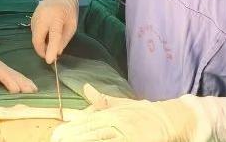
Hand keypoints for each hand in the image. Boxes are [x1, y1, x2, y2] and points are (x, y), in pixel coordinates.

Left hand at [0, 52, 37, 94]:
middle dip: (22, 81)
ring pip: (13, 72)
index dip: (9, 81)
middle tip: (33, 91)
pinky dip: (19, 80)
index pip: (0, 72)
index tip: (17, 91)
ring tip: (34, 89)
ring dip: (23, 81)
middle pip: (11, 71)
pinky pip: (11, 74)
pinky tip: (26, 85)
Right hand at [31, 0, 82, 63]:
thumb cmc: (69, 10)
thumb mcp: (72, 24)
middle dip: (41, 51)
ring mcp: (35, 17)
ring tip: (50, 43)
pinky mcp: (32, 18)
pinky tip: (46, 35)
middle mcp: (43, 16)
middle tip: (49, 55)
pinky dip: (39, 38)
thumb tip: (57, 52)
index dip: (51, 49)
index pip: (53, 35)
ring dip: (40, 44)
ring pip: (34, 37)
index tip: (49, 61)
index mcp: (57, 17)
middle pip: (37, 39)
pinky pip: (34, 33)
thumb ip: (65, 39)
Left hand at [50, 84, 225, 141]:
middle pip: (91, 132)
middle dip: (73, 137)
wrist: (170, 118)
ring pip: (100, 139)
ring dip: (85, 140)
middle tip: (55, 140)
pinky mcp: (135, 141)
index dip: (71, 128)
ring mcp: (126, 133)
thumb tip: (85, 88)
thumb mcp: (122, 104)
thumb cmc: (143, 113)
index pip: (88, 121)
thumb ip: (103, 100)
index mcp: (112, 113)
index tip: (56, 134)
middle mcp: (117, 121)